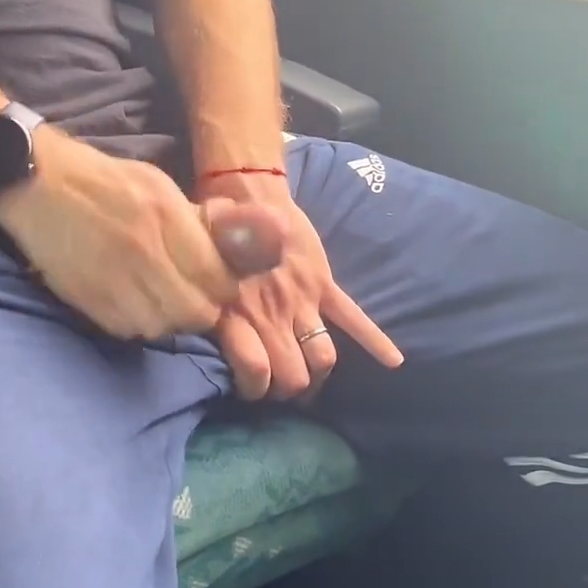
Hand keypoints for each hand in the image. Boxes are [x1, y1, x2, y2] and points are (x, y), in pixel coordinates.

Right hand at [0, 126, 283, 339]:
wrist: (37, 183)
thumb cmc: (103, 180)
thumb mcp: (159, 185)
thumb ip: (196, 221)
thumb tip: (233, 248)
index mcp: (167, 218)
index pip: (219, 279)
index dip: (225, 288)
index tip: (217, 283)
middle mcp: (145, 254)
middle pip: (197, 313)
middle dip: (203, 310)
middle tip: (194, 297)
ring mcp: (114, 281)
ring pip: (164, 328)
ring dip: (170, 321)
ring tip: (163, 302)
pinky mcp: (89, 300)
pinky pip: (129, 330)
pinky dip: (138, 323)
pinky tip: (134, 304)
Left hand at [208, 179, 403, 401]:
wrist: (247, 195)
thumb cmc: (212, 236)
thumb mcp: (194, 277)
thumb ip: (199, 309)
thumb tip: (193, 335)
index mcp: (236, 317)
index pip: (255, 374)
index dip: (255, 390)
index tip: (252, 390)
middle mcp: (271, 316)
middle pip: (292, 377)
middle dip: (288, 392)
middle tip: (281, 391)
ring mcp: (302, 302)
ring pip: (321, 359)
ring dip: (317, 377)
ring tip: (310, 382)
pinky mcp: (323, 286)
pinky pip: (354, 318)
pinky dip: (376, 341)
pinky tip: (393, 362)